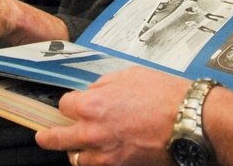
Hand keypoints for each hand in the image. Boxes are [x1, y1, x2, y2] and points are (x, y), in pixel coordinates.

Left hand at [36, 66, 190, 165]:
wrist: (189, 120)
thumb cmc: (165, 95)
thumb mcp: (130, 75)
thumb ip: (105, 84)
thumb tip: (94, 91)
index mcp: (92, 104)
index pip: (64, 105)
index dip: (69, 103)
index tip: (72, 104)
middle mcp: (92, 132)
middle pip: (57, 138)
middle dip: (49, 136)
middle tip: (43, 136)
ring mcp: (105, 154)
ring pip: (76, 158)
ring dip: (76, 151)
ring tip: (77, 147)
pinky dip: (96, 161)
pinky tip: (100, 154)